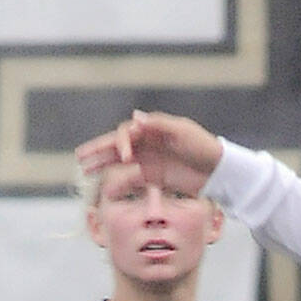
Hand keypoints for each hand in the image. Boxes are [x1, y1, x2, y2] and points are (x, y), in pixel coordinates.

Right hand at [75, 110, 222, 193]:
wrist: (219, 171)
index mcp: (153, 129)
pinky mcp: (153, 175)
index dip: (122, 142)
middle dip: (98, 150)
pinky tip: (103, 183)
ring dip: (101, 163)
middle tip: (81, 157)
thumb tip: (135, 117)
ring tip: (84, 169)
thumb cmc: (203, 148)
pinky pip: (129, 175)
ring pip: (119, 160)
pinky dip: (116, 177)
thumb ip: (159, 125)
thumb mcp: (183, 133)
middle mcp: (148, 142)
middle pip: (117, 144)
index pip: (127, 132)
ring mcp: (149, 158)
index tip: (125, 156)